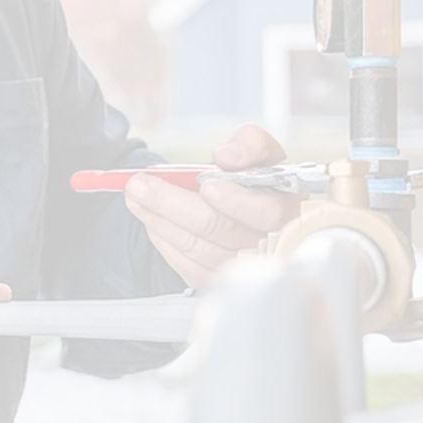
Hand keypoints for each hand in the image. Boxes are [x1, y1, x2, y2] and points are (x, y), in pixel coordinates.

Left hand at [123, 122, 302, 287]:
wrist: (256, 210)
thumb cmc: (263, 182)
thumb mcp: (264, 153)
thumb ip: (250, 143)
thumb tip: (227, 156)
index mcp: (286, 210)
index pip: (264, 212)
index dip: (234, 200)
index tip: (206, 185)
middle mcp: (268, 244)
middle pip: (218, 229)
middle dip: (172, 204)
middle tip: (141, 185)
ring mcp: (241, 266)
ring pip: (196, 247)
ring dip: (159, 219)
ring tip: (136, 197)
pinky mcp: (217, 279)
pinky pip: (186, 264)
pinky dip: (164, 240)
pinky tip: (151, 219)